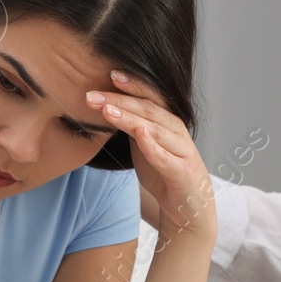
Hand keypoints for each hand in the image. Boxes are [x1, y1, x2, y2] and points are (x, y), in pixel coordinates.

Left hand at [86, 70, 214, 245]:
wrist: (188, 207)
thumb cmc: (165, 173)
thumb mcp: (144, 145)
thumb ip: (131, 125)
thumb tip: (105, 105)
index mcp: (167, 121)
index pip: (148, 97)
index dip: (130, 84)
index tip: (106, 73)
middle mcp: (176, 130)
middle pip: (148, 109)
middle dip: (119, 100)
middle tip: (91, 95)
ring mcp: (182, 150)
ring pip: (155, 129)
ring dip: (130, 118)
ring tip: (107, 110)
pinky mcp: (183, 172)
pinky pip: (166, 158)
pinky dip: (153, 146)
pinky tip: (140, 135)